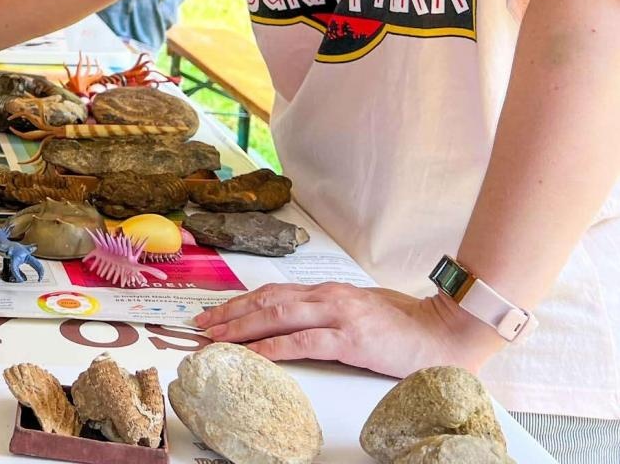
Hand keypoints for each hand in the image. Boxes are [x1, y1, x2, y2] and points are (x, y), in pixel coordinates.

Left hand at [193, 283, 502, 377]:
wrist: (444, 332)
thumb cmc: (405, 324)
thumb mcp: (359, 310)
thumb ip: (329, 311)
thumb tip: (299, 319)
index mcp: (327, 291)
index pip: (273, 293)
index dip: (240, 302)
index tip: (214, 313)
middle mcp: (327, 297)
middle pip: (266, 301)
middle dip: (229, 314)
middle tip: (200, 326)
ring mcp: (338, 316)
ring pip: (276, 316)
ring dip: (241, 327)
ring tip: (215, 338)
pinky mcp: (350, 340)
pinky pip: (302, 342)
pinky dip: (273, 347)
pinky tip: (253, 354)